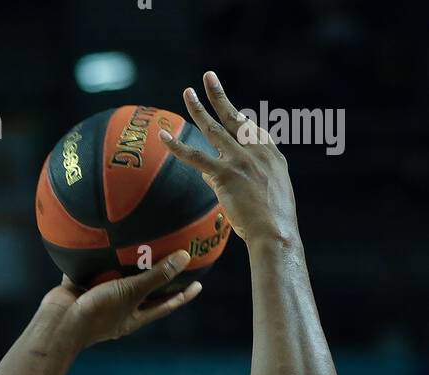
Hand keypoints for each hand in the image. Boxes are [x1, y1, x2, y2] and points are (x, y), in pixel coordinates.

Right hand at [41, 250, 200, 350]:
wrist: (59, 321)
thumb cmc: (98, 312)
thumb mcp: (131, 292)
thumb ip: (156, 276)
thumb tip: (185, 257)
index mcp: (134, 317)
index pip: (165, 305)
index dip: (182, 296)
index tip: (199, 283)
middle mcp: (120, 310)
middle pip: (145, 292)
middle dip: (158, 278)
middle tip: (173, 259)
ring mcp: (101, 299)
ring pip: (119, 279)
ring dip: (128, 264)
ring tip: (141, 243)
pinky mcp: (83, 287)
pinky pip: (95, 269)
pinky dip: (100, 256)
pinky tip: (104, 238)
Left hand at [161, 73, 297, 245]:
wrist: (276, 233)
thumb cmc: (272, 221)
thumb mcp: (266, 193)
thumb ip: (242, 179)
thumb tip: (209, 176)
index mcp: (271, 154)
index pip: (250, 129)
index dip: (237, 118)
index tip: (228, 108)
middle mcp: (256, 151)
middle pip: (233, 118)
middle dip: (219, 95)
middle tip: (208, 77)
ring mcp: (240, 160)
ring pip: (214, 129)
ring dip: (198, 109)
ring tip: (187, 93)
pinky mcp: (225, 174)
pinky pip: (195, 157)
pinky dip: (177, 147)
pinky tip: (164, 137)